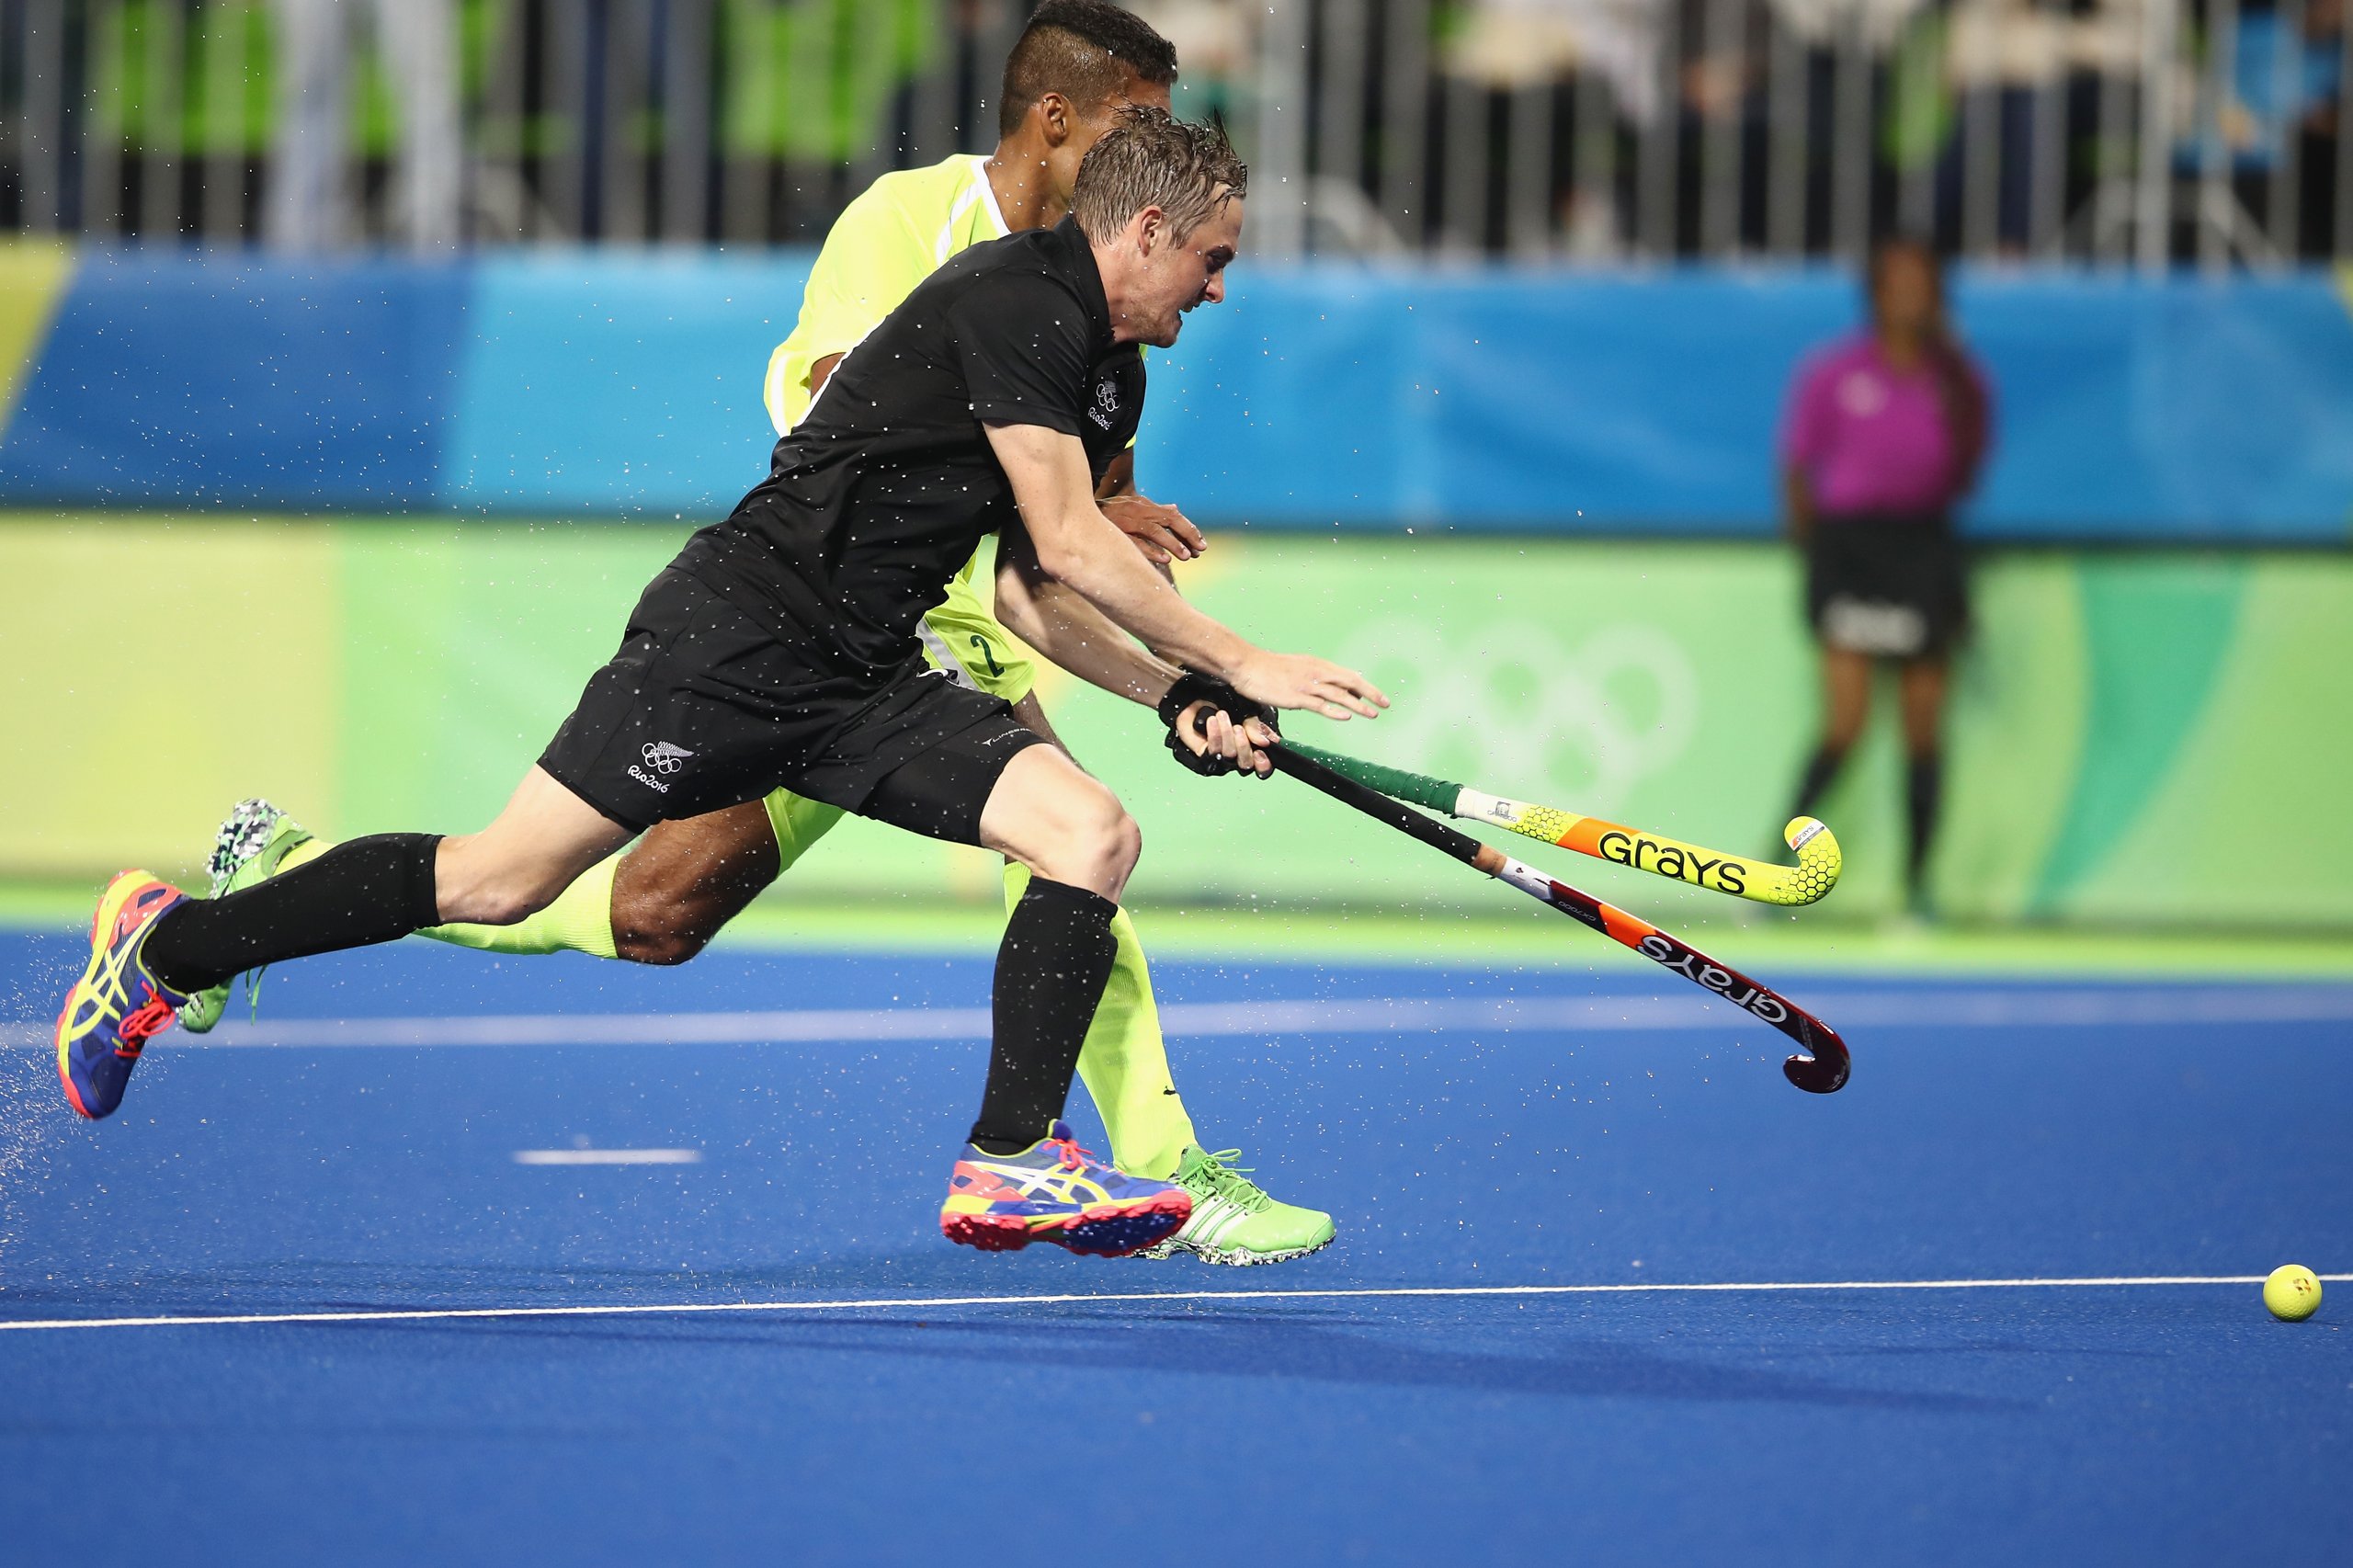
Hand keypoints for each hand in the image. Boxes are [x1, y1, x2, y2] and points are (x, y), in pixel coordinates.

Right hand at [1102, 492, 1205, 564]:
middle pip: (1168, 520)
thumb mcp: (1134, 505)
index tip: (1202, 543)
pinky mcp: (1116, 533)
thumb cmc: (1110, 512)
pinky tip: (1164, 560)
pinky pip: (1136, 542)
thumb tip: (1176, 508)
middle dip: (1187, 535)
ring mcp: (1127, 521)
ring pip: (1154, 531)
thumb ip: (1155, 509)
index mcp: (1144, 505)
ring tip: (1186, 556)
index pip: (1173, 515)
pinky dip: (1151, 551)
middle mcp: (1138, 510)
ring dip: (1172, 544)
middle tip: (1200, 550)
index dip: (1189, 529)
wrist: (1080, 511)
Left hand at [1172, 701, 1279, 777]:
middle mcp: (1237, 755)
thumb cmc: (1222, 704)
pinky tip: (1212, 721)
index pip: (1262, 766)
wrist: (1197, 700)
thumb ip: (1256, 727)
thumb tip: (1265, 741)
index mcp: (1252, 746)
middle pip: (1246, 764)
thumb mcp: (1246, 710)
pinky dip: (1215, 734)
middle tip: (1238, 728)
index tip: (1260, 752)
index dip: (1263, 764)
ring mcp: (1221, 757)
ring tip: (1222, 716)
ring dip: (1227, 735)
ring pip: (1230, 756)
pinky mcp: (1205, 755)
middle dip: (1243, 745)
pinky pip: (1213, 751)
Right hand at [1229, 651, 1386, 721]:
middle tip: (1386, 704)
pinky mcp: (1296, 696)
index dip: (1365, 686)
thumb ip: (1313, 677)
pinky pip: (1319, 705)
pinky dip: (1334, 710)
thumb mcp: (1296, 668)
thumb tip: (1327, 687)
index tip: (1378, 696)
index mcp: (1317, 665)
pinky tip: (1346, 716)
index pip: (1347, 675)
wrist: (1247, 665)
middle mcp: (1316, 672)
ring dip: (1358, 705)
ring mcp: (1306, 685)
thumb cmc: (1268, 668)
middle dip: (1371, 693)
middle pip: (1350, 682)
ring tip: (1372, 714)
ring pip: (1339, 694)